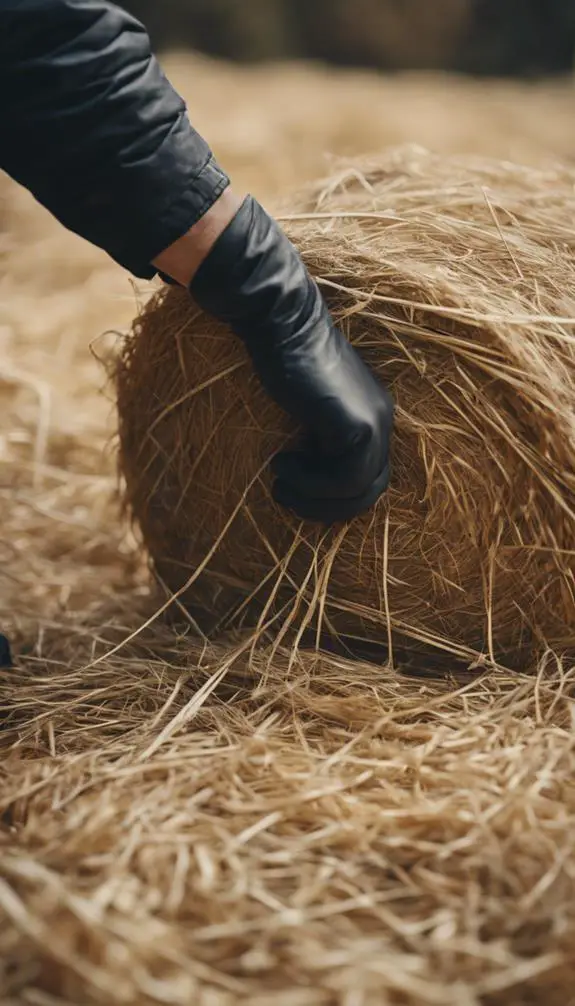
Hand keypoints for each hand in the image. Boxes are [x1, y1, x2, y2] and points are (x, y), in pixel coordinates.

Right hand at [187, 197, 393, 523]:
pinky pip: (345, 479)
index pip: (369, 478)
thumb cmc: (283, 358)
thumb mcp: (308, 406)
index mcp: (374, 416)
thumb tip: (309, 481)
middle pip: (369, 491)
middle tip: (287, 494)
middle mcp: (382, 420)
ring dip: (314, 498)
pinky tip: (281, 462)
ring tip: (281, 482)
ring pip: (357, 491)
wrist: (279, 320)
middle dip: (326, 507)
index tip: (295, 487)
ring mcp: (373, 422)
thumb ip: (319, 437)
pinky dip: (311, 483)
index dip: (333, 496)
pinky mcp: (356, 424)